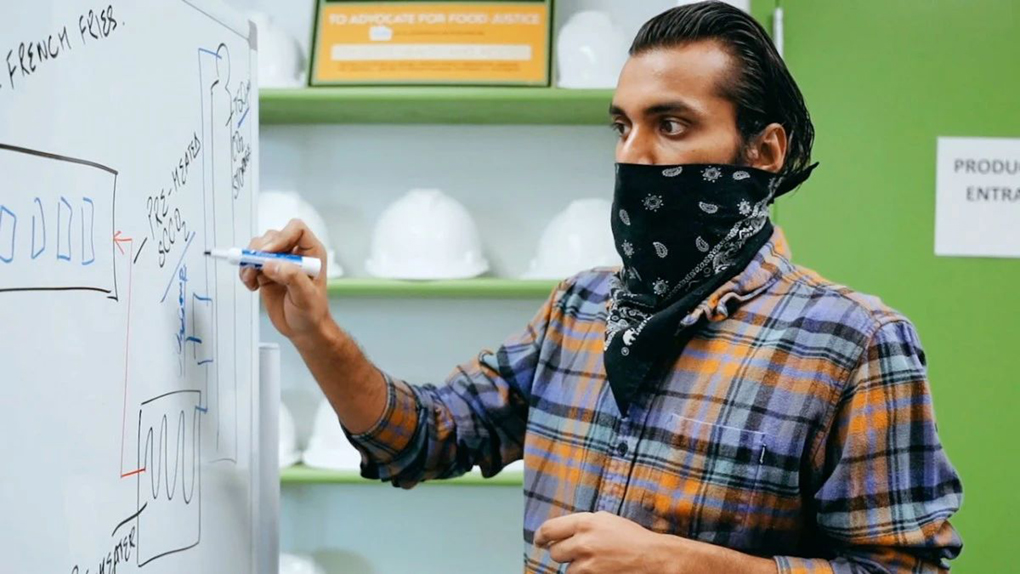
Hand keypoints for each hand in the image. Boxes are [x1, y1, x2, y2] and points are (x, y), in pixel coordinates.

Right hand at [240, 219, 330, 342]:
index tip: (268, 253)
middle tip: (254, 267)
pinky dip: (245, 271)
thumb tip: (271, 263)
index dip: (281, 237)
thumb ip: (292, 277)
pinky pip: (250, 262)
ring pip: (259, 247)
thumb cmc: (312, 313)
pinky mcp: (266, 272)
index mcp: (311, 253)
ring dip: (249, 260)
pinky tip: (250, 285)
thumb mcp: (306, 296)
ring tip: (250, 279)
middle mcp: (295, 253)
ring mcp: (279, 262)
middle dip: (260, 250)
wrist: (303, 329)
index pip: (296, 229)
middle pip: (273, 236)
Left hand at [534, 511, 683, 573]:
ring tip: (595, 562)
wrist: (653, 557)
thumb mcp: (605, 520)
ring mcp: (587, 564)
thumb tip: (560, 531)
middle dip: (563, 553)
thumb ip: (581, 524)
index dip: (540, 536)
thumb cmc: (631, 537)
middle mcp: (583, 542)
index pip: (549, 529)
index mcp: (585, 522)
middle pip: (555, 552)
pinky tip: (598, 570)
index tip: (539, 541)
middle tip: (576, 553)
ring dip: (576, 567)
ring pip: (566, 569)